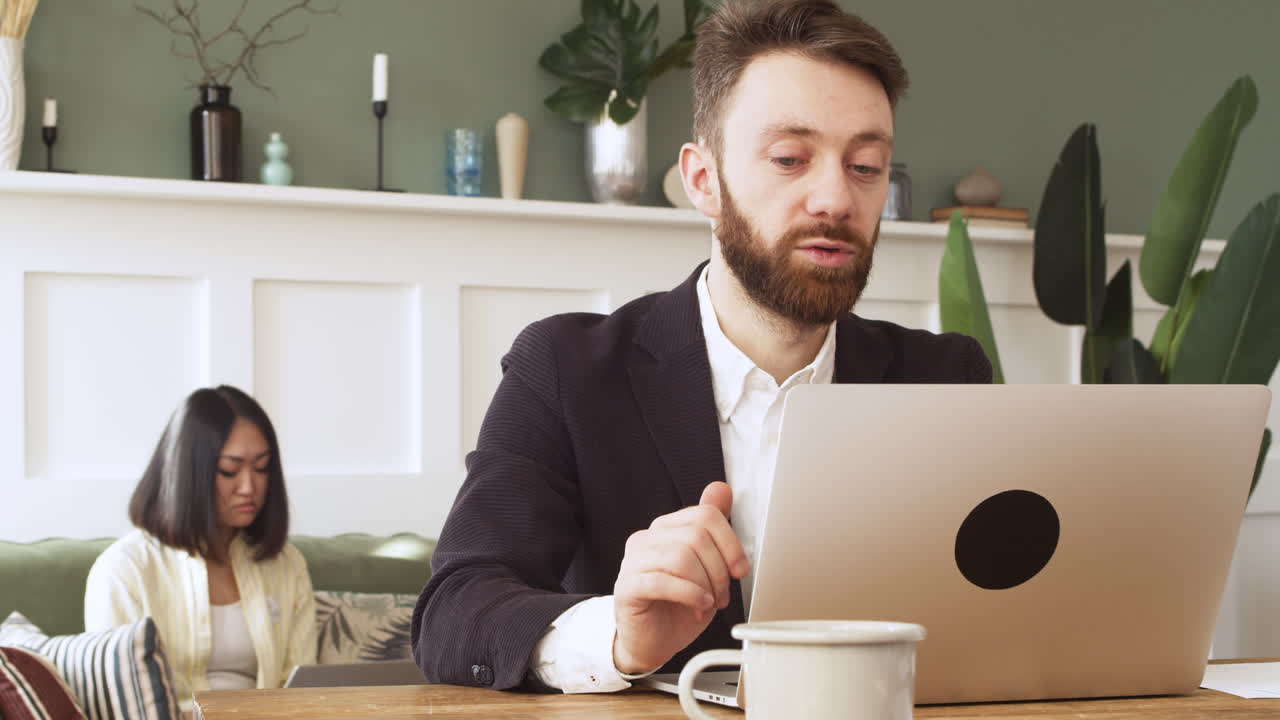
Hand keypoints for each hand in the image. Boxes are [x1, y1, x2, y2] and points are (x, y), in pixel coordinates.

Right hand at [612, 482, 747, 674]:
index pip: (704, 515)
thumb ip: (712, 528)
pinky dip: (690, 595)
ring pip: (680, 557)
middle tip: (722, 593)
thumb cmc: (678, 607)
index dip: (730, 543)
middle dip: (718, 569)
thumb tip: (721, 489)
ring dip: (705, 585)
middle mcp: (647, 539)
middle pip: (695, 536)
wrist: (653, 643)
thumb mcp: (705, 566)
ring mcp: (633, 562)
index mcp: (666, 529)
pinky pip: (663, 581)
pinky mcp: (627, 587)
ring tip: (709, 602)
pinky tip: (698, 605)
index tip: (739, 568)